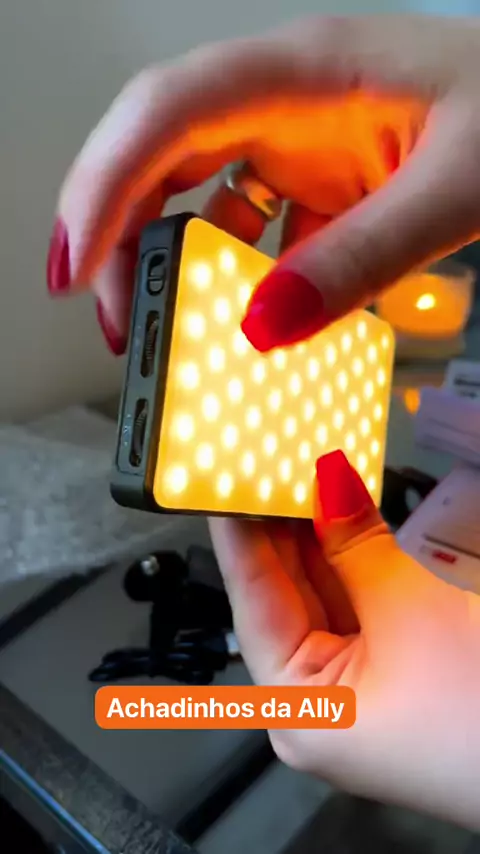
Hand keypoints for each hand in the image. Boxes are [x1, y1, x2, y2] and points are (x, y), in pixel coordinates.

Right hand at [49, 16, 479, 352]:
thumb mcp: (454, 189)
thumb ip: (362, 257)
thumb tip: (262, 330)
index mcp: (304, 72)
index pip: (169, 112)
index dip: (104, 184)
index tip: (74, 268)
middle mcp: (283, 95)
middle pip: (158, 148)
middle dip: (116, 230)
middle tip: (114, 319)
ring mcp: (296, 131)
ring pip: (193, 183)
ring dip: (164, 252)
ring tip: (161, 322)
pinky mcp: (314, 169)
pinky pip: (248, 217)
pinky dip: (233, 268)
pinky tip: (242, 312)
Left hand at [209, 451, 479, 829]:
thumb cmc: (478, 704)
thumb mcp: (406, 606)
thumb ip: (355, 540)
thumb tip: (326, 481)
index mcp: (297, 708)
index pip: (252, 599)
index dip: (236, 531)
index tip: (221, 477)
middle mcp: (315, 702)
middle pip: (286, 595)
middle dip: (279, 526)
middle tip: (267, 461)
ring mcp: (356, 688)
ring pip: (324, 596)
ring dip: (316, 537)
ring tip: (298, 473)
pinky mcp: (391, 671)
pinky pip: (358, 606)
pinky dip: (352, 560)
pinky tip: (340, 512)